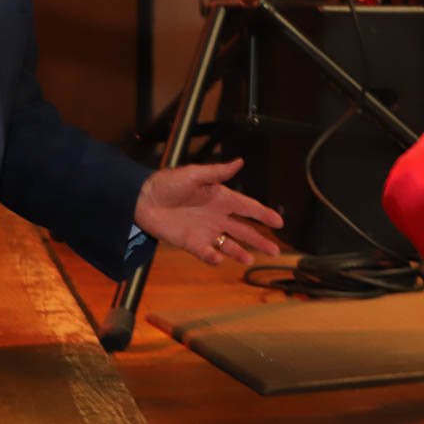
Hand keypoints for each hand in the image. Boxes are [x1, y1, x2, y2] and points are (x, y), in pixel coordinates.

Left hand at [134, 158, 284, 265]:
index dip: (264, 215)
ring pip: (229, 244)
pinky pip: (206, 252)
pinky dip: (213, 257)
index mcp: (221, 198)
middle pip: (244, 230)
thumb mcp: (194, 174)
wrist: (143, 200)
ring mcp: (205, 231)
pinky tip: (219, 259)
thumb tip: (240, 161)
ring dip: (240, 252)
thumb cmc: (168, 183)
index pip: (248, 208)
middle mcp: (217, 216)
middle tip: (275, 252)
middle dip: (260, 240)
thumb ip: (217, 172)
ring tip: (251, 261)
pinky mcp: (191, 242)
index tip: (280, 223)